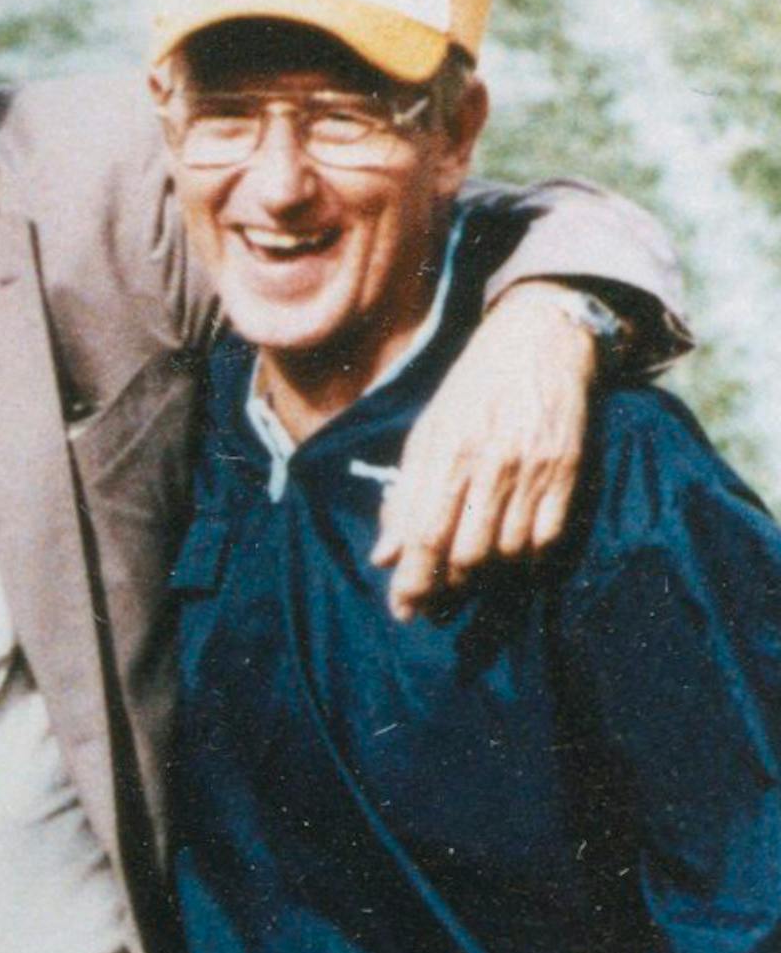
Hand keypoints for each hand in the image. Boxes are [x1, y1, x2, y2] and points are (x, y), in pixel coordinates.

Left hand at [370, 282, 594, 618]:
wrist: (538, 342)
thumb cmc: (470, 390)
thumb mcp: (426, 432)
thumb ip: (404, 495)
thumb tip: (382, 556)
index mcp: (445, 449)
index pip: (425, 532)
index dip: (414, 580)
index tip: (403, 610)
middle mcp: (489, 462)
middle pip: (466, 551)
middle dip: (445, 588)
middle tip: (433, 605)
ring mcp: (533, 468)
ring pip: (507, 552)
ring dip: (485, 578)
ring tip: (466, 582)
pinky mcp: (569, 472)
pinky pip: (547, 539)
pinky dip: (526, 561)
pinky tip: (510, 562)